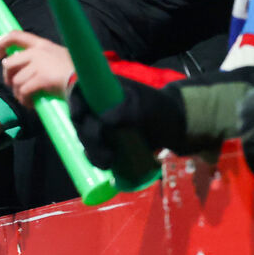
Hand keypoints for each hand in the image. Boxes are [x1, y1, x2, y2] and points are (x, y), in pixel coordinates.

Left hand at [0, 31, 74, 105]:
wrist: (88, 80)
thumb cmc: (76, 69)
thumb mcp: (58, 54)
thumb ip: (41, 55)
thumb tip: (23, 63)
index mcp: (41, 44)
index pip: (15, 35)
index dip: (2, 43)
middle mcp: (38, 52)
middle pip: (9, 63)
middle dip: (8, 77)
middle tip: (14, 86)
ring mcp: (39, 65)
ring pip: (16, 80)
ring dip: (18, 92)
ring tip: (25, 98)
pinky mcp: (42, 79)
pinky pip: (24, 91)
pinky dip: (24, 99)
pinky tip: (30, 104)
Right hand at [69, 76, 186, 170]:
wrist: (179, 128)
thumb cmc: (161, 110)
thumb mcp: (145, 105)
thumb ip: (126, 110)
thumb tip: (103, 120)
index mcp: (103, 90)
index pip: (78, 93)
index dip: (74, 105)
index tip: (80, 118)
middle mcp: (98, 105)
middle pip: (80, 119)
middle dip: (87, 136)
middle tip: (103, 149)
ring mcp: (102, 124)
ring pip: (85, 136)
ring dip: (92, 150)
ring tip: (106, 162)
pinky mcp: (108, 141)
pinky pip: (94, 149)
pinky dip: (96, 157)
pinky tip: (105, 165)